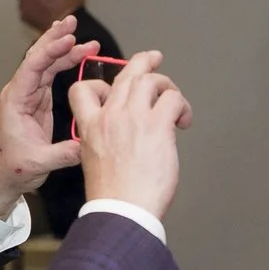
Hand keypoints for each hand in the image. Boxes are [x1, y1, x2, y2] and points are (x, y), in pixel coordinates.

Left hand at [0, 15, 88, 216]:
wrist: (0, 175)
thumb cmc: (12, 168)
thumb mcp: (38, 164)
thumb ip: (62, 154)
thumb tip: (87, 146)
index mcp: (15, 102)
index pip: (32, 68)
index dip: (51, 51)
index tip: (69, 39)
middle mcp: (20, 92)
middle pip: (37, 57)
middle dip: (55, 38)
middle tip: (73, 21)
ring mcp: (29, 95)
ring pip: (46, 63)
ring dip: (64, 48)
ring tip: (84, 37)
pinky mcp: (38, 100)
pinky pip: (52, 74)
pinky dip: (65, 62)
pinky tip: (79, 53)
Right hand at [69, 50, 192, 219]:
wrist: (121, 211)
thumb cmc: (113, 197)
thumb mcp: (94, 163)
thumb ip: (106, 142)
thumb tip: (128, 137)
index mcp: (90, 127)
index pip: (83, 89)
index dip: (100, 83)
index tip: (113, 87)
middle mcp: (109, 116)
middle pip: (125, 76)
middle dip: (142, 62)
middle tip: (155, 58)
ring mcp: (133, 118)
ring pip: (150, 80)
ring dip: (167, 85)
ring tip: (176, 102)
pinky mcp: (157, 126)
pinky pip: (173, 99)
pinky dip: (182, 106)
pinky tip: (184, 122)